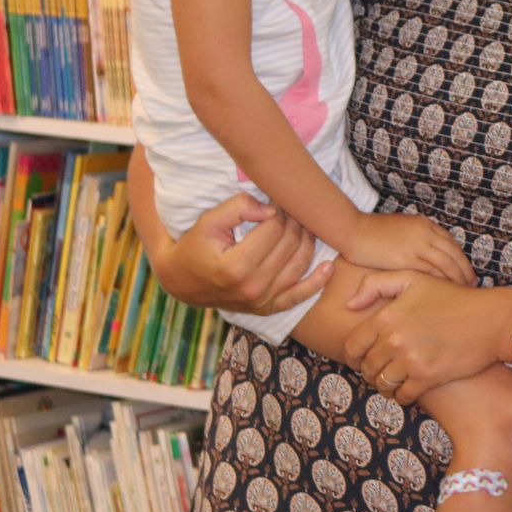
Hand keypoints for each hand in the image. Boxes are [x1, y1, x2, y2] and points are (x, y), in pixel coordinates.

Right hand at [151, 193, 332, 315]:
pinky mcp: (267, 308)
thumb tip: (270, 208)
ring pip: (300, 265)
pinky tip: (329, 267)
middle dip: (294, 222)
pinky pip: (299, 296)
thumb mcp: (208, 222)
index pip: (273, 230)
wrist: (183, 281)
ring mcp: (262, 301)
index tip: (273, 203)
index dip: (277, 211)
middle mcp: (252, 288)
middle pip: (290, 245)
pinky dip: (317, 282)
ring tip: (303, 225)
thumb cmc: (195, 246)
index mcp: (236, 267)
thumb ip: (237, 208)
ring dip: (308, 241)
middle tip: (289, 210)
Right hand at [339, 211, 474, 285]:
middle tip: (473, 285)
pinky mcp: (407, 258)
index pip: (452, 244)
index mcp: (426, 225)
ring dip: (458, 279)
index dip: (462, 260)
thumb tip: (424, 255)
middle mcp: (426, 233)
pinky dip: (442, 282)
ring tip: (464, 292)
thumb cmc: (371, 232)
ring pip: (448, 264)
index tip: (468, 272)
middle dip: (466, 271)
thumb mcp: (401, 229)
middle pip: (455, 254)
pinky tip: (445, 293)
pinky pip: (432, 272)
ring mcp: (418, 245)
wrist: (352, 230)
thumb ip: (416, 240)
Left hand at [341, 270, 511, 403]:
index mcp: (387, 317)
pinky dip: (402, 396)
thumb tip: (350, 306)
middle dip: (370, 370)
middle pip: (367, 367)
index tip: (360, 358)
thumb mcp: (414, 279)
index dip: (353, 355)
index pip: (353, 346)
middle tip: (380, 368)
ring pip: (383, 384)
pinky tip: (408, 388)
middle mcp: (394, 340)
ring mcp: (411, 361)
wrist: (491, 320)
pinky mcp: (428, 378)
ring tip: (393, 379)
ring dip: (384, 384)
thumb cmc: (453, 298)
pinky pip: (403, 396)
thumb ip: (376, 284)